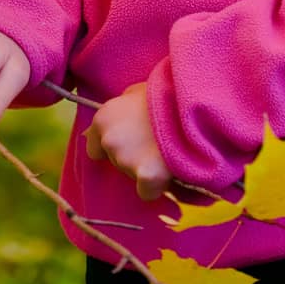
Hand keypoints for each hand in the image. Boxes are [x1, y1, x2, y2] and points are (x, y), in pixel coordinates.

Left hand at [85, 80, 172, 201]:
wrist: (190, 102)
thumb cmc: (164, 93)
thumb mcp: (135, 92)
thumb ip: (118, 110)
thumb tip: (102, 126)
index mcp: (103, 118)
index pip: (94, 148)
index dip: (113, 147)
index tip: (130, 142)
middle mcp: (109, 140)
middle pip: (115, 162)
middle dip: (132, 157)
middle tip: (154, 143)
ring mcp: (125, 160)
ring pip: (132, 175)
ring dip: (145, 169)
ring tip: (166, 150)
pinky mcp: (146, 176)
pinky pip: (147, 191)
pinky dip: (157, 186)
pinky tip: (170, 169)